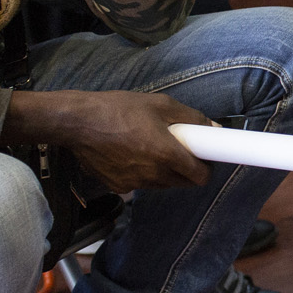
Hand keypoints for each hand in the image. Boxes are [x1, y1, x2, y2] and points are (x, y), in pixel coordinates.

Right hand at [8, 90, 212, 191]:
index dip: (206, 168)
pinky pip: (141, 184)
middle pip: (183, 183)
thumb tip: (214, 128)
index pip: (200, 177)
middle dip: (187, 169)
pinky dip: (144, 174)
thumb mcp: (161, 105)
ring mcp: (133, 183)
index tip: (204, 158)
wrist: (77, 121)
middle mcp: (151, 174)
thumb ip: (192, 118)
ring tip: (153, 148)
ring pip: (162, 184)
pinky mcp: (117, 187)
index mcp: (165, 154)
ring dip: (166, 172)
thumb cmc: (119, 109)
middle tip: (181, 150)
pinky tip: (133, 154)